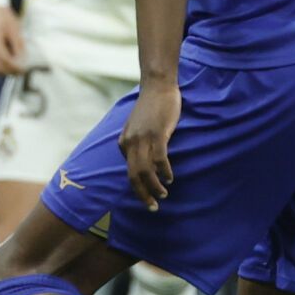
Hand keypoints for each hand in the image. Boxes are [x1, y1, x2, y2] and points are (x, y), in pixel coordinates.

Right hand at [0, 6, 25, 74]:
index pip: (4, 58)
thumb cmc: (5, 18)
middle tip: (21, 72)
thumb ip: (18, 45)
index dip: (13, 66)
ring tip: (16, 69)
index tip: (22, 69)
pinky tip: (10, 63)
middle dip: (9, 71)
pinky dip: (1, 65)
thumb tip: (21, 61)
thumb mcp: (15, 29)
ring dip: (5, 70)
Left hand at [118, 81, 178, 210]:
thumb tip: (144, 161)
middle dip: (142, 195)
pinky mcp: (157, 134)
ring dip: (154, 187)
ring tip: (163, 195)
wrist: (157, 86)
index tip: (148, 197)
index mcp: (123, 143)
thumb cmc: (151, 107)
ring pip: (145, 171)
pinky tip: (170, 178)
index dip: (138, 188)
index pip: (129, 172)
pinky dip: (164, 172)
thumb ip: (137, 143)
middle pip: (133, 176)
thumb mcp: (138, 128)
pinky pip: (160, 159)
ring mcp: (143, 139)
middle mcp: (130, 143)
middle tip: (152, 207)